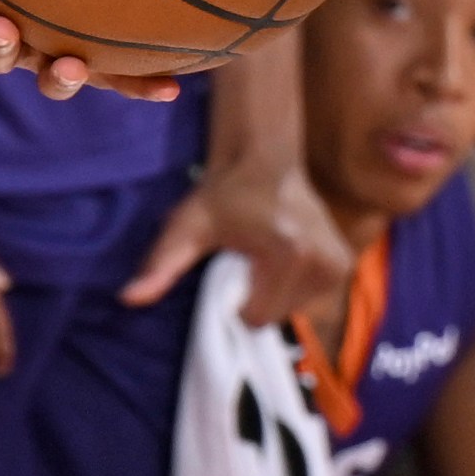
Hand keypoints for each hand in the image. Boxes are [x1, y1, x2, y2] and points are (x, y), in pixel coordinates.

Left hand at [122, 153, 348, 324]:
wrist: (266, 159)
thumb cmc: (224, 194)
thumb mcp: (186, 226)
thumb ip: (160, 263)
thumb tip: (128, 297)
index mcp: (290, 254)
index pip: (255, 317)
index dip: (235, 298)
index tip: (232, 265)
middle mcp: (324, 261)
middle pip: (275, 316)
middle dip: (257, 296)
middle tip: (249, 259)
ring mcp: (340, 263)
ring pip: (294, 309)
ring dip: (276, 291)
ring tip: (266, 255)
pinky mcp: (346, 262)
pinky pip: (311, 298)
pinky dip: (294, 285)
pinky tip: (283, 257)